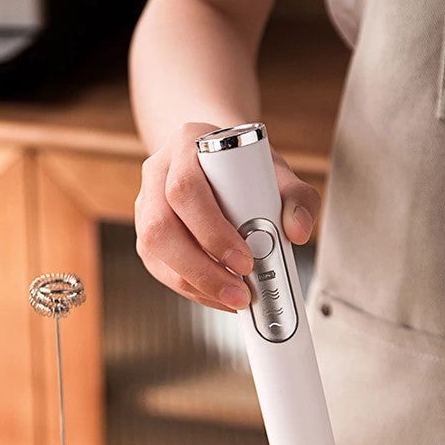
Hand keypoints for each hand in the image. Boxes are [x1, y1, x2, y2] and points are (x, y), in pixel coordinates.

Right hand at [134, 122, 320, 311]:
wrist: (217, 162)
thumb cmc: (242, 166)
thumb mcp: (275, 171)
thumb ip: (297, 197)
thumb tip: (298, 231)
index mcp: (186, 146)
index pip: (186, 188)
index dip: (212, 229)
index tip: (246, 258)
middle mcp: (158, 174)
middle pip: (161, 226)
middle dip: (202, 267)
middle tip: (240, 290)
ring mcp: (146, 206)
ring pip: (154, 250)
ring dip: (196, 283)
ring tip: (234, 297)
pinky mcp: (147, 237)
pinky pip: (161, 269)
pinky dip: (193, 289)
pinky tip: (220, 295)